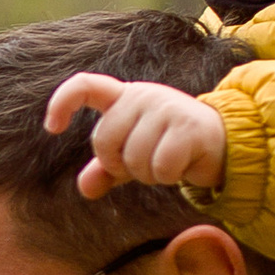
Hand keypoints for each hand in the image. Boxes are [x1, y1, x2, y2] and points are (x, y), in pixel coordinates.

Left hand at [44, 72, 228, 200]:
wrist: (222, 144)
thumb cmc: (171, 147)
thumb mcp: (134, 157)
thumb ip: (107, 170)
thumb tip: (86, 188)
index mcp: (124, 97)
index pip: (85, 85)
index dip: (62, 102)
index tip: (52, 127)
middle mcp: (143, 95)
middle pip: (104, 140)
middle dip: (120, 164)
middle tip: (145, 162)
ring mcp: (166, 107)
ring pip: (133, 158)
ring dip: (148, 174)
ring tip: (167, 162)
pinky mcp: (188, 126)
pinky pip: (160, 167)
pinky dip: (168, 176)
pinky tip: (183, 166)